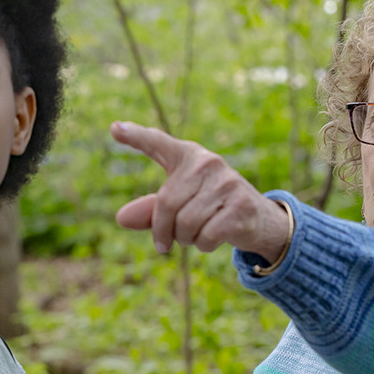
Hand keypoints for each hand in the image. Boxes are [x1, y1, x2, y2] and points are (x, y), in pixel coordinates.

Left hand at [111, 121, 288, 259]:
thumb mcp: (180, 206)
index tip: (114, 128)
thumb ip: (150, 210)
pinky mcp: (240, 206)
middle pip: (166, 204)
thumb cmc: (210, 208)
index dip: (136, 137)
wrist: (260, 220)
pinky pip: (205, 237)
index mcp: (188, 156)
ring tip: (197, 235)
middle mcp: (208, 162)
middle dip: (164, 230)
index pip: (158, 143)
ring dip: (186, 239)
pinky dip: (203, 245)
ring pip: (186, 224)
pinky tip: (213, 239)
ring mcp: (227, 183)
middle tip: (168, 241)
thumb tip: (121, 218)